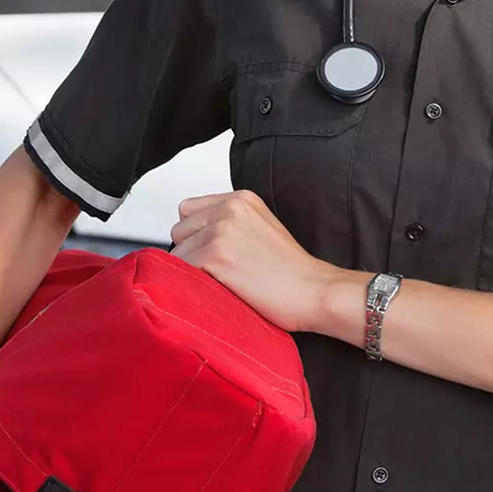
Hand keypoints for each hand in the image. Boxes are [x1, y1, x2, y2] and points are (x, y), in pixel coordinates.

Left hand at [170, 190, 339, 331]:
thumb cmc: (292, 272)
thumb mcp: (262, 228)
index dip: (197, 235)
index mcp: (240, 199)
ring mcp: (221, 231)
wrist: (315, 291)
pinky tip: (220, 289)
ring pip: (178, 253)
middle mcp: (229, 209)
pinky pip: (181, 271)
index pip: (188, 211)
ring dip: (193, 270)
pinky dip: (193, 284)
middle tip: (220, 270)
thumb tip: (196, 238)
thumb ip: (231, 223)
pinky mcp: (215, 256)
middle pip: (179, 230)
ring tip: (223, 281)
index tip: (213, 252)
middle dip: (192, 251)